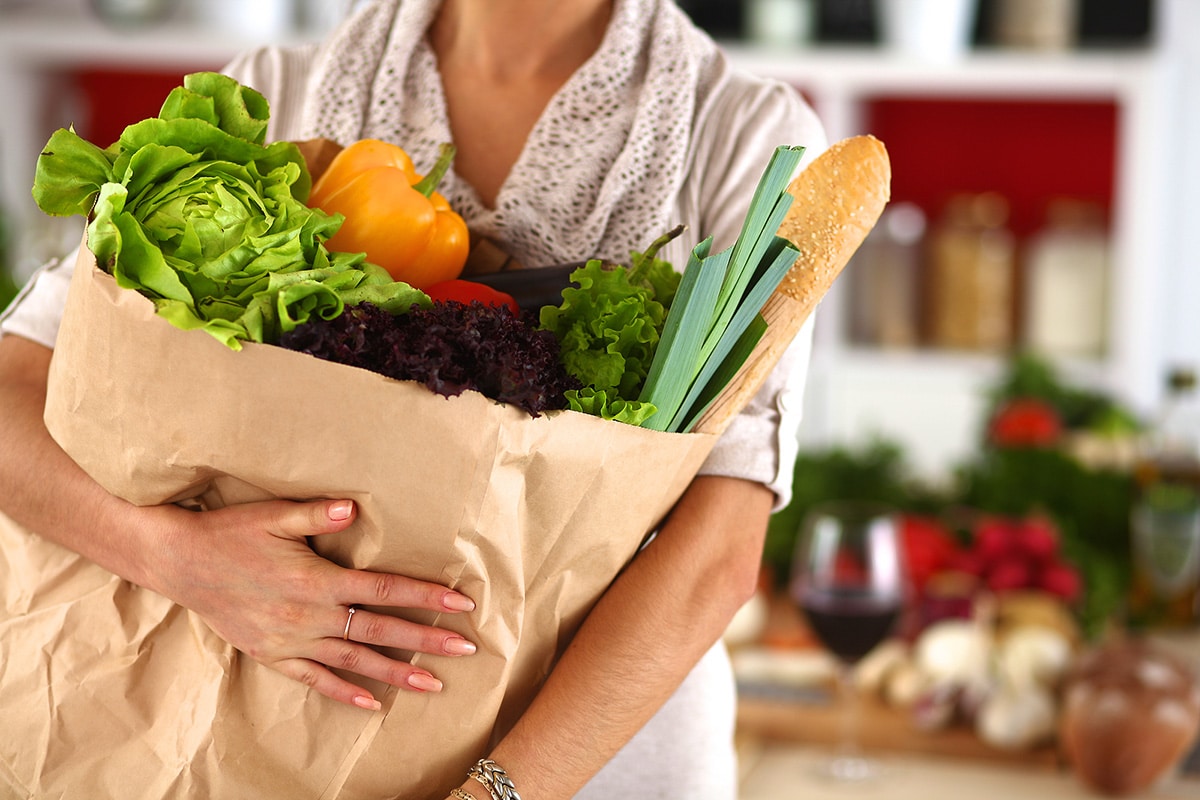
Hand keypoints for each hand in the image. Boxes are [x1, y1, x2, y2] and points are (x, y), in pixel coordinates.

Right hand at [145, 497, 475, 709]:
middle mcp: (310, 617)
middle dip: (426, 641)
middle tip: (466, 649)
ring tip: (434, 685)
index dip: (426, 598)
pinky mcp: (272, 656)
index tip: (461, 605)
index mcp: (318, 581)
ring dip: (396, 674)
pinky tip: (372, 705)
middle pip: (380, 631)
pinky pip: (315, 680)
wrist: (179, 563)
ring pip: (354, 662)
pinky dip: (344, 693)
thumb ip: (319, 514)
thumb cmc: (230, 533)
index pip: (385, 591)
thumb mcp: (274, 515)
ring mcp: (291, 641)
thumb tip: (356, 508)